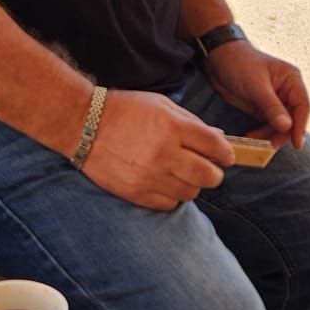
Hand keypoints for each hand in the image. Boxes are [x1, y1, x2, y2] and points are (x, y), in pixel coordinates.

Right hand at [82, 90, 232, 210]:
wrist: (83, 124)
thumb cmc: (125, 110)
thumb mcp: (160, 105)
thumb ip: (191, 122)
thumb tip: (218, 138)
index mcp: (173, 126)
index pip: (216, 147)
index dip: (226, 153)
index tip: (226, 156)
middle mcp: (164, 153)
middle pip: (209, 176)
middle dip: (214, 173)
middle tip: (209, 169)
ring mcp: (150, 176)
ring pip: (191, 193)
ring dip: (191, 185)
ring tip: (182, 175)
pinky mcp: (136, 193)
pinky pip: (168, 204)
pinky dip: (172, 196)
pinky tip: (164, 184)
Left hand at [203, 39, 309, 151]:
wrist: (217, 58)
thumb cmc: (239, 63)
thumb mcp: (256, 85)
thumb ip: (272, 107)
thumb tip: (287, 127)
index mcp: (291, 80)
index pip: (302, 106)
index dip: (300, 126)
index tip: (296, 144)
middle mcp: (286, 91)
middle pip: (292, 119)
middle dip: (281, 134)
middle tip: (268, 146)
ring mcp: (275, 101)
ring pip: (279, 126)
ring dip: (269, 136)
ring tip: (255, 142)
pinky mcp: (262, 108)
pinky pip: (267, 126)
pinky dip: (261, 133)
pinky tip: (251, 137)